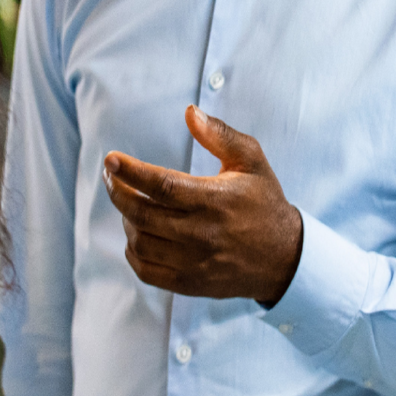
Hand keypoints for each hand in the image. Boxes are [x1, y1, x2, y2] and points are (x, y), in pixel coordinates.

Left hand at [103, 105, 303, 305]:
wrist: (284, 258)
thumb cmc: (264, 202)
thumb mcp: (251, 160)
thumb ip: (220, 135)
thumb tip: (189, 112)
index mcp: (214, 200)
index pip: (161, 185)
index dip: (131, 172)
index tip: (111, 159)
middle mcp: (201, 234)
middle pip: (142, 214)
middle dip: (118, 191)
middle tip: (112, 176)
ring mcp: (194, 263)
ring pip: (140, 242)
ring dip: (126, 220)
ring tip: (130, 203)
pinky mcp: (190, 283)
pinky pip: (146, 271)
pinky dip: (132, 252)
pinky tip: (137, 234)